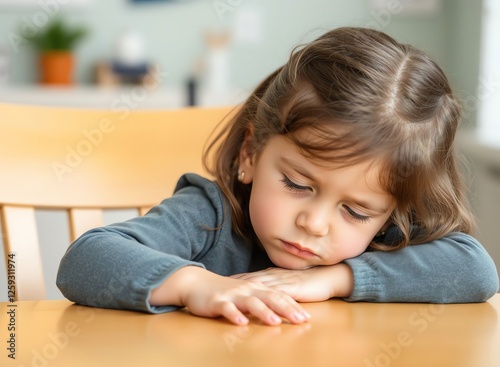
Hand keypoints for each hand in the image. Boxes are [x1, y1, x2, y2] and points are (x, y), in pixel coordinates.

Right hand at [150, 266, 310, 325]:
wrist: (195, 283)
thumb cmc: (222, 291)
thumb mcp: (244, 295)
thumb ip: (260, 301)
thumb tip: (279, 311)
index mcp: (255, 288)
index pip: (278, 296)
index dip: (293, 306)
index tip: (307, 317)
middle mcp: (247, 290)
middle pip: (270, 298)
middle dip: (287, 309)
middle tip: (301, 320)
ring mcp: (232, 295)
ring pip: (251, 302)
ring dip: (264, 312)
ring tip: (276, 321)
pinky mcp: (217, 301)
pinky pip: (227, 308)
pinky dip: (234, 315)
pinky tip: (241, 323)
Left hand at [231, 264, 353, 301]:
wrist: (328, 277)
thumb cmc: (309, 281)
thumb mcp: (288, 282)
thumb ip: (275, 284)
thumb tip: (262, 289)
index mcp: (273, 274)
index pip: (250, 276)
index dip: (236, 279)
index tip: (221, 281)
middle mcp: (275, 276)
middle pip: (251, 280)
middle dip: (235, 284)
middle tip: (219, 287)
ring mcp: (283, 282)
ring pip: (260, 286)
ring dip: (246, 290)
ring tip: (232, 294)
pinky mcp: (292, 289)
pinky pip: (276, 294)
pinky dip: (265, 297)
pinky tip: (256, 300)